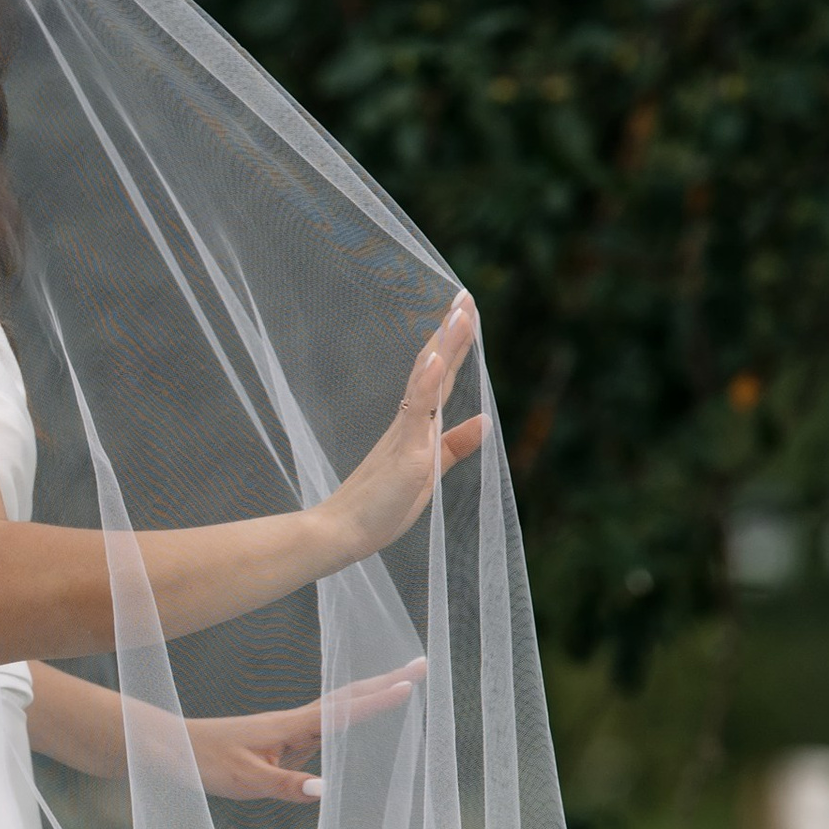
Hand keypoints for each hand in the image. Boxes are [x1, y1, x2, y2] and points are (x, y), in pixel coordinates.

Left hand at [187, 658, 426, 803]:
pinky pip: (323, 723)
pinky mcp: (278, 739)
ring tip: (403, 683)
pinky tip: (353, 721)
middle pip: (347, 697)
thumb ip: (284, 785)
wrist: (166, 746)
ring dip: (371, 693)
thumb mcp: (243, 780)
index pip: (341, 712)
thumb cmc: (202, 761)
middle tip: (423, 667)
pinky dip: (347, 714)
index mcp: (287, 727)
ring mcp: (285, 728)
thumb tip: (326, 792)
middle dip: (386, 682)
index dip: (376, 702)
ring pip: (337, 706)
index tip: (410, 686)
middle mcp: (291, 722)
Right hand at [316, 293, 485, 570]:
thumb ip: (455, 445)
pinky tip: (435, 358)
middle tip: (464, 296)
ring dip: (445, 345)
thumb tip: (486, 420)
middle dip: (453, 331)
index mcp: (418, 425)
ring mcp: (405, 432)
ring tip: (458, 312)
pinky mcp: (402, 450)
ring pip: (428, 379)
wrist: (342, 532)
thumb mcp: (430, 472)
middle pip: (436, 366)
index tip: (466, 312)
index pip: (441, 376)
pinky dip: (425, 382)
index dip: (456, 344)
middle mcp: (411, 421)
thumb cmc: (381, 507)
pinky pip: (414, 410)